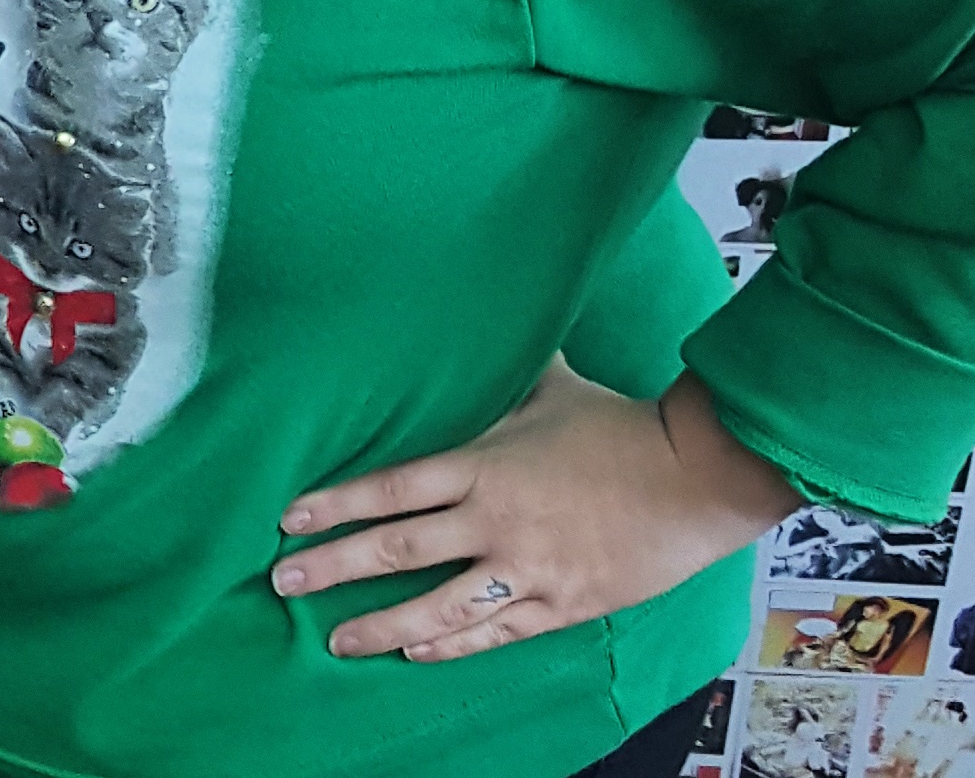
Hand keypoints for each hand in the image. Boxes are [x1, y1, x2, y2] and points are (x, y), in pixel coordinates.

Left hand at [270, 365, 798, 662]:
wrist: (693, 478)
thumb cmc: (616, 424)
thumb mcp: (546, 385)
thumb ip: (498, 373)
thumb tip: (472, 323)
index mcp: (481, 464)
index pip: (389, 489)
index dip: (335, 505)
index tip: (288, 520)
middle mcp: (494, 521)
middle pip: (397, 550)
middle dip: (334, 567)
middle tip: (282, 582)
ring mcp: (528, 570)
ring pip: (439, 608)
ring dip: (381, 625)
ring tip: (336, 639)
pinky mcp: (564, 606)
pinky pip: (495, 632)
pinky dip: (451, 645)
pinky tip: (415, 651)